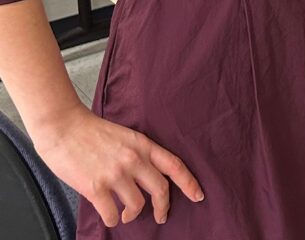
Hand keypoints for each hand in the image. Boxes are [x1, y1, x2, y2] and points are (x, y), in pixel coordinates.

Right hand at [33, 104, 203, 226]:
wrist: (64, 127)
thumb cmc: (92, 131)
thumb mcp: (125, 136)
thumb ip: (138, 153)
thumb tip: (148, 175)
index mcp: (142, 144)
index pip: (174, 165)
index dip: (189, 182)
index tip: (199, 195)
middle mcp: (133, 159)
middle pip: (161, 189)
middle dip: (164, 207)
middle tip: (162, 216)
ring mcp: (115, 174)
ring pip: (137, 205)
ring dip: (133, 214)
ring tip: (126, 214)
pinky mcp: (95, 188)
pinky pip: (112, 214)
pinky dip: (113, 219)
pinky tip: (110, 215)